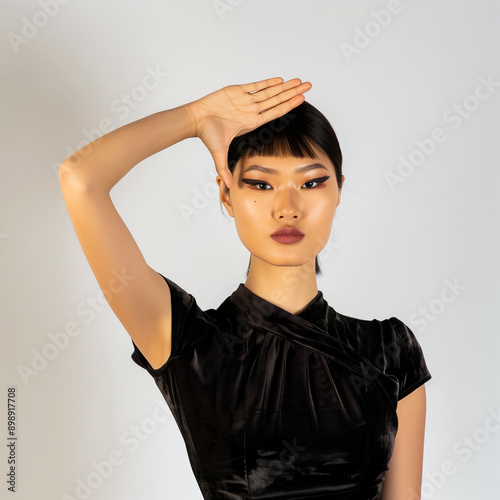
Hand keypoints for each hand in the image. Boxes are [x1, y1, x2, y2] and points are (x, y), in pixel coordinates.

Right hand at [185, 77, 311, 187]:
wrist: (196, 120)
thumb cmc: (207, 135)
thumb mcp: (219, 154)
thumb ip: (224, 169)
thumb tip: (228, 186)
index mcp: (251, 123)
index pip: (275, 113)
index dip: (289, 107)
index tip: (302, 101)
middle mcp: (251, 110)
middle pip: (277, 100)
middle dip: (293, 93)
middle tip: (308, 86)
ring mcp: (245, 100)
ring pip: (269, 91)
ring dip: (284, 86)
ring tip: (299, 80)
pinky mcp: (236, 91)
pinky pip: (255, 86)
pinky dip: (267, 82)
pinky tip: (280, 80)